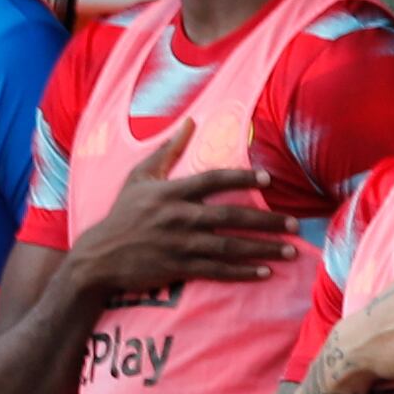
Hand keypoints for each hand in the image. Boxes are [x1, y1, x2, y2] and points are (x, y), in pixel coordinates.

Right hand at [61, 131, 290, 299]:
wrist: (98, 257)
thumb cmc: (122, 214)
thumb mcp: (138, 178)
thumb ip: (167, 151)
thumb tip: (190, 122)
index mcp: (170, 193)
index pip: (212, 180)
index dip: (241, 177)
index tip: (269, 178)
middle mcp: (177, 217)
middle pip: (230, 216)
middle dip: (266, 221)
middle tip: (295, 223)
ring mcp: (179, 245)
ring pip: (229, 246)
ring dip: (262, 249)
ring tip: (291, 251)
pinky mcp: (178, 268)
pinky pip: (217, 271)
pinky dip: (242, 272)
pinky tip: (265, 272)